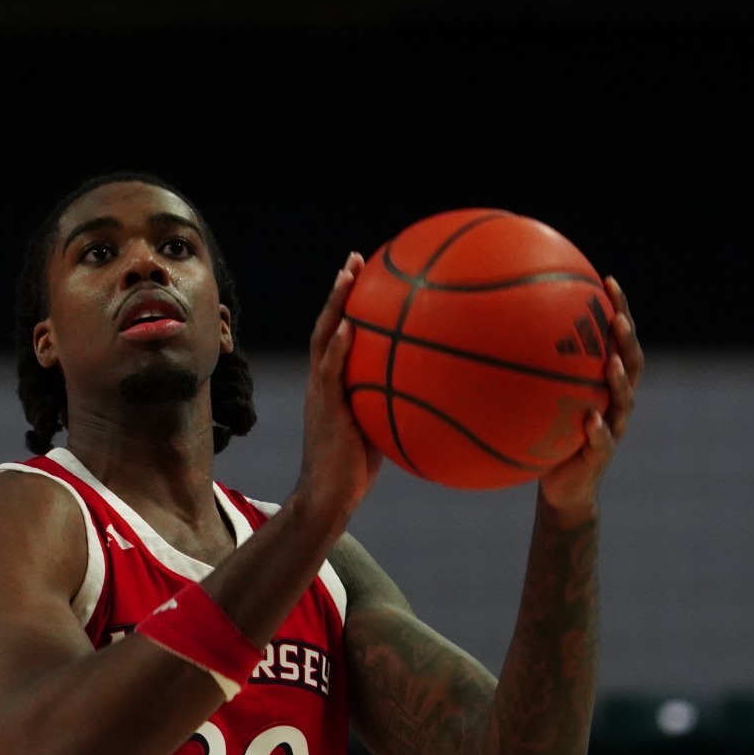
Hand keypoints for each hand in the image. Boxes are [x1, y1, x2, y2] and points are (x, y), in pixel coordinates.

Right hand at [293, 252, 382, 524]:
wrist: (328, 496)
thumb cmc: (355, 471)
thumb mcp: (379, 431)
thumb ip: (393, 407)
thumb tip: (432, 396)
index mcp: (334, 384)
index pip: (339, 335)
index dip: (349, 305)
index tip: (365, 276)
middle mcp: (323, 381)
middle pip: (328, 324)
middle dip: (341, 290)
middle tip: (355, 258)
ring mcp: (320, 391)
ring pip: (323, 337)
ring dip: (335, 304)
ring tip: (348, 273)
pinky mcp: (324, 407)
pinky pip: (330, 370)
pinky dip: (338, 346)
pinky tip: (349, 326)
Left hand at [538, 276, 641, 519]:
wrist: (561, 487)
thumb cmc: (544, 437)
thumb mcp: (535, 402)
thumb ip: (524, 371)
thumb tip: (486, 332)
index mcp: (603, 382)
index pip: (617, 339)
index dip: (618, 310)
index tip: (607, 280)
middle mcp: (614, 400)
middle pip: (632, 363)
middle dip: (626, 339)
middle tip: (617, 318)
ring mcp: (613, 428)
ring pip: (625, 400)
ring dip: (620, 381)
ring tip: (612, 364)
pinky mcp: (600, 456)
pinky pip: (603, 442)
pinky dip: (599, 431)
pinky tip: (590, 420)